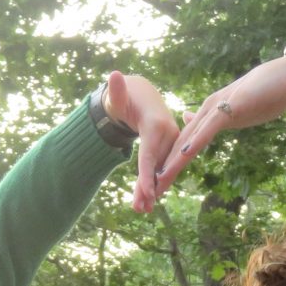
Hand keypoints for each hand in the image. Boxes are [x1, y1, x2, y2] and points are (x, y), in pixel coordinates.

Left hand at [101, 72, 179, 211]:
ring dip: (152, 190)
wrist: (142, 96)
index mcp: (155, 124)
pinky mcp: (171, 147)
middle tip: (139, 209)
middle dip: (149, 189)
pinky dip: (154, 182)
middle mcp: (169, 133)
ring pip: (161, 169)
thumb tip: (113, 76)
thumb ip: (116, 90)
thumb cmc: (126, 97)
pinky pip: (162, 167)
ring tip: (141, 209)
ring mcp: (172, 141)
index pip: (149, 154)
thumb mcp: (118, 95)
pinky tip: (147, 200)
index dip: (147, 175)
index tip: (146, 193)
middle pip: (157, 166)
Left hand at [143, 55, 285, 205]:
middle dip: (166, 167)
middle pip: (182, 143)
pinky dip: (196, 142)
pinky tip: (184, 155)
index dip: (172, 162)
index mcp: (211, 114)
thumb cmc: (267, 92)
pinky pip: (210, 128)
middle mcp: (209, 111)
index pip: (187, 142)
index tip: (161, 181)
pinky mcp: (231, 107)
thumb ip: (218, 118)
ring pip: (191, 138)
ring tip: (159, 179)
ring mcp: (219, 108)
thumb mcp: (238, 109)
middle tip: (151, 190)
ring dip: (174, 160)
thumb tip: (196, 119)